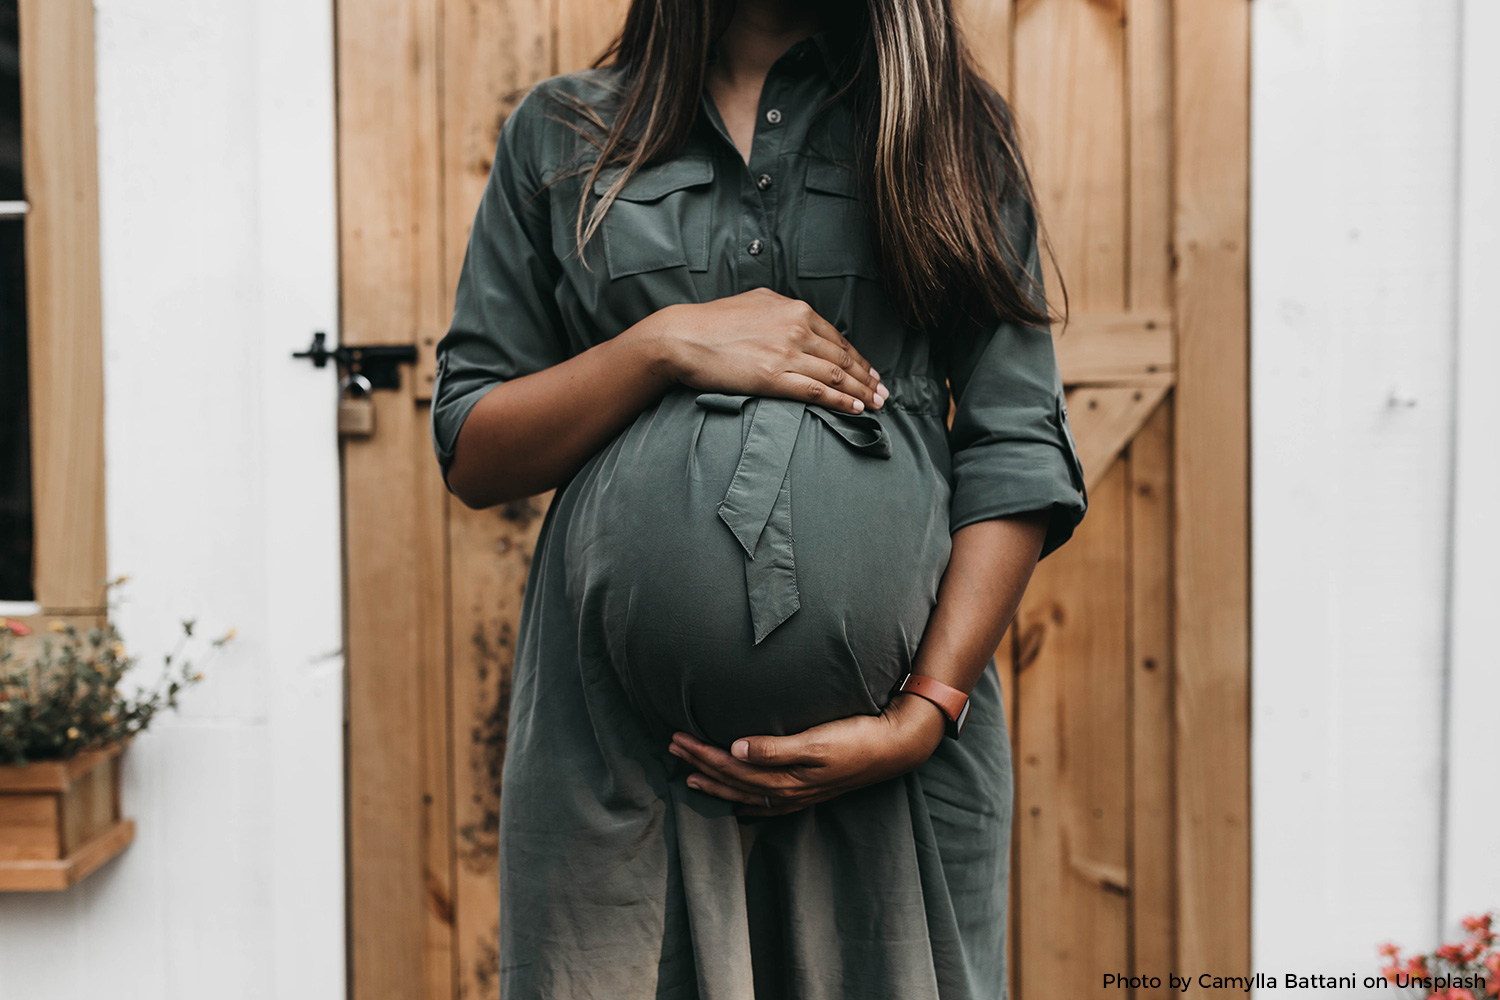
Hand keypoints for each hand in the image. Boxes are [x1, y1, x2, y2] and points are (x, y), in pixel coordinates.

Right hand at [641, 288, 888, 415]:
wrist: (683, 337)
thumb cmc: (714, 322)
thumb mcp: (755, 302)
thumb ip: (782, 309)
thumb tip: (799, 316)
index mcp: (795, 310)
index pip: (837, 338)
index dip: (858, 358)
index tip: (870, 373)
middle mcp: (796, 328)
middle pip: (843, 358)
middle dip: (867, 378)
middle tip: (883, 393)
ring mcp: (786, 353)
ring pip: (835, 375)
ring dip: (860, 392)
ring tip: (875, 404)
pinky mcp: (773, 377)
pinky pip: (816, 391)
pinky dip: (840, 401)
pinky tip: (854, 409)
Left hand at [667, 693, 947, 816]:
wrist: (894, 748)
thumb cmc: (856, 738)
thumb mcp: (817, 740)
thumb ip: (775, 748)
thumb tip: (735, 749)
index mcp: (785, 777)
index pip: (731, 767)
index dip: (701, 753)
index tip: (677, 738)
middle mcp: (788, 791)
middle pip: (732, 780)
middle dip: (700, 765)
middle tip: (672, 747)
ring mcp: (799, 795)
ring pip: (745, 793)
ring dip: (716, 783)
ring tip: (690, 775)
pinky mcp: (809, 791)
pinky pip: (767, 803)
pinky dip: (745, 802)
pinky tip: (736, 803)